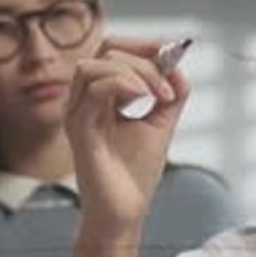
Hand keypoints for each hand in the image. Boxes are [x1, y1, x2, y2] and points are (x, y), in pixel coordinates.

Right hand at [65, 37, 189, 236]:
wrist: (126, 212)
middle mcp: (83, 101)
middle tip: (167, 84)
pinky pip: (96, 88)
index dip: (142, 45)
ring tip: (158, 95)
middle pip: (105, 51)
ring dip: (135, 72)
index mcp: (101, 97)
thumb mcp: (162, 122)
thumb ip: (171, 93)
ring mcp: (77, 113)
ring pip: (95, 65)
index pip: (112, 51)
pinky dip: (125, 84)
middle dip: (143, 57)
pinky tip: (145, 99)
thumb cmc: (136, 173)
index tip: (171, 51)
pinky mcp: (79, 128)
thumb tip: (178, 64)